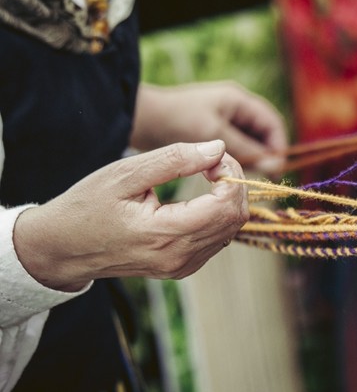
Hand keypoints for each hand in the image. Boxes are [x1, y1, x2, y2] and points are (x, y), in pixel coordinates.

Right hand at [13, 140, 247, 291]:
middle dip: (234, 183)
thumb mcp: (126, 173)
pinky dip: (218, 214)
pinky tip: (201, 196)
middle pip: (234, 219)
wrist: (61, 247)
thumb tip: (217, 149)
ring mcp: (181, 266)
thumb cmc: (88, 205)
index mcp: (164, 234)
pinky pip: (217, 239)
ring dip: (228, 198)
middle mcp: (178, 257)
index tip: (214, 156)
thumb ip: (174, 160)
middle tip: (213, 161)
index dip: (231, 175)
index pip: (225, 206)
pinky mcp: (181, 267)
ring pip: (230, 230)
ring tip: (206, 174)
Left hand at [131, 81, 287, 172]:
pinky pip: (231, 152)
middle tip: (260, 180)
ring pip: (247, 146)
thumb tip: (275, 166)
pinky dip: (233, 164)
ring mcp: (221, 122)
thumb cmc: (174, 120)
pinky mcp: (209, 136)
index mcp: (238, 100)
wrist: (137, 119)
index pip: (272, 123)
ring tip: (241, 182)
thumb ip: (245, 150)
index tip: (276, 171)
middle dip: (264, 157)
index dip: (279, 147)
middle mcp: (234, 109)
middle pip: (262, 136)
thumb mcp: (213, 134)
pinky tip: (225, 180)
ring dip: (248, 163)